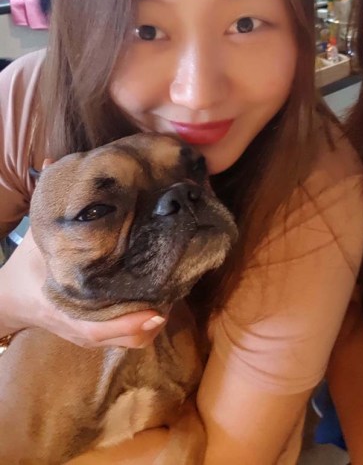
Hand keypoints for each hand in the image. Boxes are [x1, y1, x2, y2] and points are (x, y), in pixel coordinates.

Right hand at [0, 228, 165, 347]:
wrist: (10, 297)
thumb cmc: (27, 268)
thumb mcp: (39, 245)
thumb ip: (62, 225)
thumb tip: (83, 193)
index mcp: (64, 310)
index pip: (99, 328)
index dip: (129, 323)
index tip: (156, 311)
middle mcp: (80, 329)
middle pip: (126, 339)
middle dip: (152, 321)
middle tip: (174, 291)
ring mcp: (88, 335)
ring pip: (130, 340)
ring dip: (152, 323)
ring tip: (170, 293)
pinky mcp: (96, 332)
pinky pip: (126, 336)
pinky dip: (144, 323)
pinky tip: (157, 298)